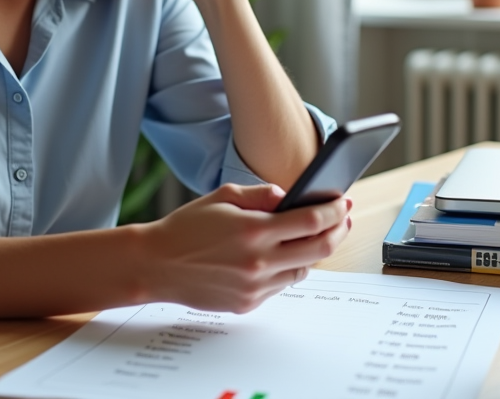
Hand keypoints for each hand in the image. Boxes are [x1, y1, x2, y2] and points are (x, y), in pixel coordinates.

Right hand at [138, 183, 351, 313]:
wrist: (156, 264)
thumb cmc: (186, 227)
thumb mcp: (222, 196)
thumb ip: (261, 195)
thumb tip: (290, 198)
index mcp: (254, 230)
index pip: (311, 221)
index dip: (333, 212)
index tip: (342, 203)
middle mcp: (259, 261)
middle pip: (318, 249)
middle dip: (337, 232)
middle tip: (342, 220)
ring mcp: (255, 286)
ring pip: (303, 270)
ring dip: (314, 252)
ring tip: (315, 237)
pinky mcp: (248, 303)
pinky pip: (281, 285)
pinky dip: (288, 269)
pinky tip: (284, 255)